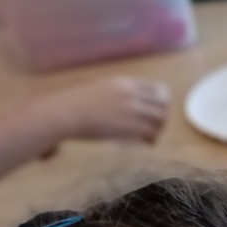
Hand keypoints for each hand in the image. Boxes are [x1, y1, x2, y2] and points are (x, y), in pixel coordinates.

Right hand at [37, 76, 169, 144]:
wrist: (64, 113)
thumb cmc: (75, 104)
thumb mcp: (100, 89)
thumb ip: (118, 94)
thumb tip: (128, 106)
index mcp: (124, 82)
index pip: (157, 89)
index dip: (161, 102)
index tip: (157, 112)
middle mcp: (131, 93)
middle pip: (163, 104)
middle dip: (162, 117)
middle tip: (155, 128)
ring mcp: (131, 108)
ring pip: (159, 119)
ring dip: (158, 130)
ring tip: (150, 138)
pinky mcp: (129, 125)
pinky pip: (150, 132)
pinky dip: (151, 139)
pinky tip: (146, 144)